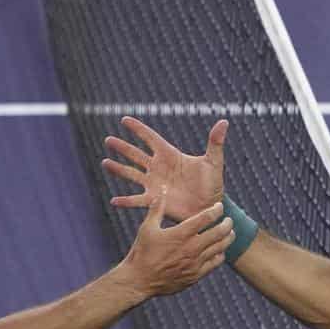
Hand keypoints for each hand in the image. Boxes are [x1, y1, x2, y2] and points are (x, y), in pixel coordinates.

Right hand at [102, 116, 227, 222]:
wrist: (209, 208)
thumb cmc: (212, 184)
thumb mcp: (213, 162)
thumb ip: (215, 142)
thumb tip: (224, 122)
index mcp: (170, 155)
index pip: (150, 138)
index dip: (138, 129)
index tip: (124, 120)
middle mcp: (158, 168)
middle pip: (136, 154)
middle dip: (122, 147)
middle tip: (108, 140)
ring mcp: (154, 184)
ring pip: (132, 174)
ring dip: (118, 169)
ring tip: (105, 163)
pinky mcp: (155, 201)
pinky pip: (137, 200)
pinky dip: (126, 201)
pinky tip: (114, 201)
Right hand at [117, 190, 234, 297]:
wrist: (140, 280)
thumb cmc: (142, 252)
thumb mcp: (147, 228)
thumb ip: (157, 208)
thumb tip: (163, 189)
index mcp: (181, 234)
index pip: (206, 217)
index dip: (216, 210)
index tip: (219, 206)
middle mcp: (191, 248)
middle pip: (219, 232)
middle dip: (227, 224)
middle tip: (229, 220)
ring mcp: (195, 263)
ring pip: (220, 248)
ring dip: (227, 238)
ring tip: (230, 233)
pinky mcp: (196, 275)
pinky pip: (215, 263)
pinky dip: (220, 254)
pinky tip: (220, 251)